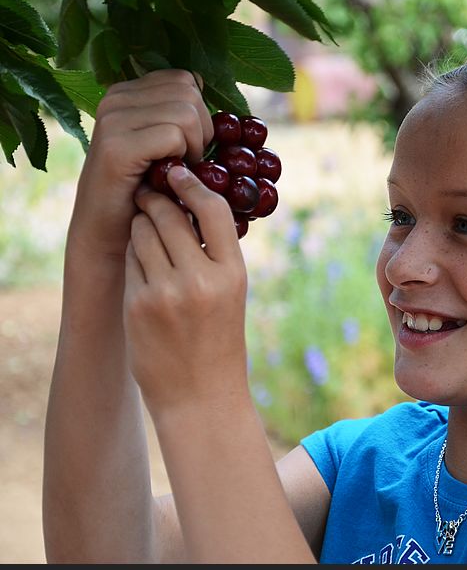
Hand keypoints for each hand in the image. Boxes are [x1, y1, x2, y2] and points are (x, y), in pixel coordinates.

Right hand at [70, 70, 212, 261]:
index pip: (185, 79)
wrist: (113, 236)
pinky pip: (173, 135)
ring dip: (195, 147)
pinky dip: (184, 159)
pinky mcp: (116, 146)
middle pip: (189, 91)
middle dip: (203, 130)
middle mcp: (115, 98)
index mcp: (127, 92)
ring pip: (186, 112)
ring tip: (178, 171)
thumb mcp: (166, 146)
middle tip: (187, 162)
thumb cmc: (148, 194)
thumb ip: (179, 115)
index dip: (201, 113)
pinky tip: (170, 178)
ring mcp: (112, 119)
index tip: (190, 145)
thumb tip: (207, 83)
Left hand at [123, 165, 249, 419]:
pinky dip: (133, 256)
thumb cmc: (219, 342)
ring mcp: (166, 292)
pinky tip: (143, 269)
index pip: (213, 210)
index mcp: (233, 274)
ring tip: (149, 236)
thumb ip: (214, 254)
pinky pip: (130, 260)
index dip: (193, 185)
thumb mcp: (232, 295)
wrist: (201, 396)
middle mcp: (200, 279)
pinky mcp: (138, 304)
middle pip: (170, 215)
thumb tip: (190, 204)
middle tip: (152, 195)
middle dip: (157, 201)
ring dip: (142, 226)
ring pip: (143, 233)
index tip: (179, 174)